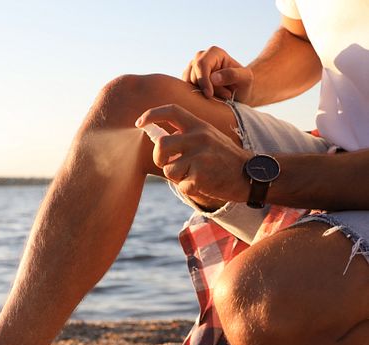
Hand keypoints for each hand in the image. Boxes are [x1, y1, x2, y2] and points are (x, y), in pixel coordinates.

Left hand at [136, 104, 253, 203]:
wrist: (250, 175)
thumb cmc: (223, 158)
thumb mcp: (207, 138)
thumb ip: (185, 136)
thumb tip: (156, 138)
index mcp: (199, 125)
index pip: (171, 111)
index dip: (151, 114)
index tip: (139, 123)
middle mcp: (199, 136)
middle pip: (161, 145)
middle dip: (159, 158)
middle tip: (168, 163)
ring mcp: (200, 155)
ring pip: (169, 169)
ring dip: (177, 176)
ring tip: (195, 174)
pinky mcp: (201, 175)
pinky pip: (181, 185)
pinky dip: (189, 188)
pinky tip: (204, 183)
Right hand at [183, 46, 253, 102]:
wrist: (238, 94)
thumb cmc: (243, 85)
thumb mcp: (246, 79)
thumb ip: (233, 75)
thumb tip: (214, 77)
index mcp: (214, 53)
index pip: (201, 64)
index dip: (203, 80)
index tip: (209, 94)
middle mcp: (200, 58)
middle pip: (193, 75)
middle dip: (205, 89)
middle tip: (223, 97)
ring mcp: (192, 69)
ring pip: (187, 84)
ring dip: (200, 94)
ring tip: (218, 97)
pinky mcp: (187, 80)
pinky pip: (185, 90)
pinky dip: (194, 97)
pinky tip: (207, 99)